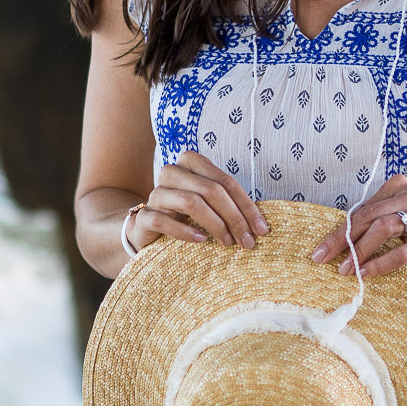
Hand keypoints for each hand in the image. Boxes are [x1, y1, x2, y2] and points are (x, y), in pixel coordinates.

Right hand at [127, 150, 268, 251]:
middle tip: (248, 241)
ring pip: (191, 202)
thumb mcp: (209, 204)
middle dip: (235, 218)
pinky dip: (186, 232)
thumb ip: (229, 204)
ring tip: (227, 243)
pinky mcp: (144, 215)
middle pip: (211, 191)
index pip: (225, 182)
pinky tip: (202, 241)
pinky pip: (165, 221)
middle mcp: (171, 172)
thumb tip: (260, 225)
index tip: (262, 229)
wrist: (149, 228)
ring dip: (215, 225)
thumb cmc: (186, 215)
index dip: (247, 206)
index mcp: (191, 162)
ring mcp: (156, 193)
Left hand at [310, 177, 406, 280]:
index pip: (362, 208)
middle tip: (323, 258)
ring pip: (383, 229)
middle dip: (342, 239)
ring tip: (345, 269)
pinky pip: (401, 252)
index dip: (338, 229)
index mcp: (400, 187)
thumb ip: (374, 223)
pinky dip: (380, 263)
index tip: (320, 249)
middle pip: (368, 216)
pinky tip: (366, 273)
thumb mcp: (399, 221)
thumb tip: (335, 241)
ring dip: (360, 251)